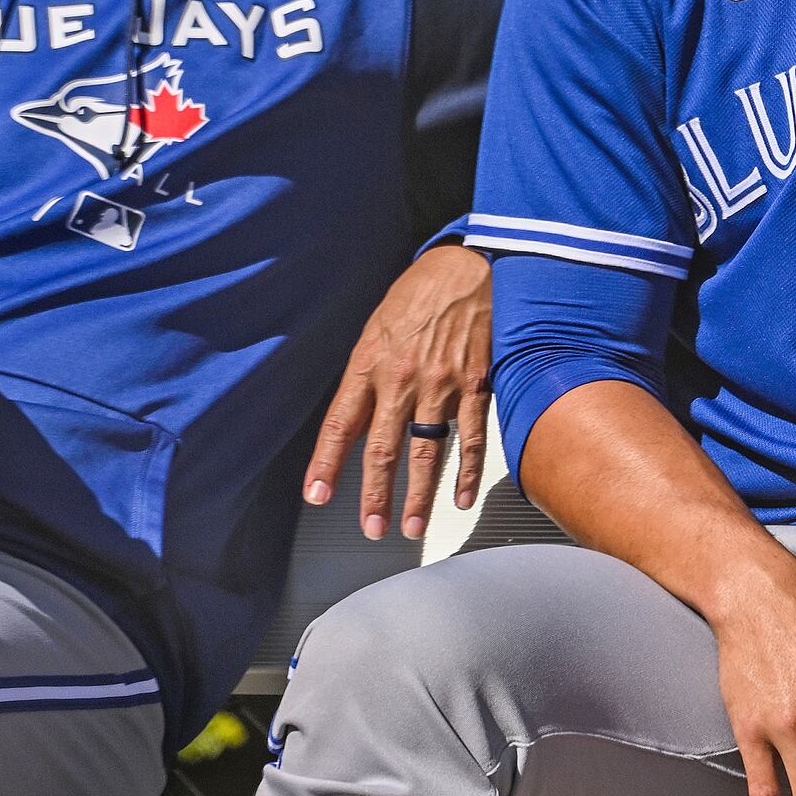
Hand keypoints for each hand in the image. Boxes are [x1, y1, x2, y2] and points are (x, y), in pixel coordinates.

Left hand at [303, 243, 491, 539]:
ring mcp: (443, 385)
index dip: (327, 463)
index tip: (317, 495)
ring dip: (418, 496)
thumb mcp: (377, 330)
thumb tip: (355, 428)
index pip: (341, 423)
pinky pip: (472, 438)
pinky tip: (460, 498)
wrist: (470, 267)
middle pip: (384, 448)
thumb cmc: (420, 296)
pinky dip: (467, 473)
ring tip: (410, 526)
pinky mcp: (478, 385)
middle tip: (371, 528)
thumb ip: (365, 381)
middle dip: (375, 495)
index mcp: (370, 363)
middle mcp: (403, 378)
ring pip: (427, 452)